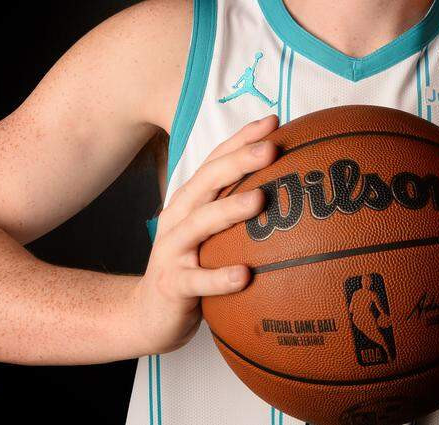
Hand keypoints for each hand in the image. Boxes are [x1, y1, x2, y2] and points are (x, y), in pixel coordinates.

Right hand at [131, 114, 279, 354]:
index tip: (274, 121)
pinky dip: (219, 277)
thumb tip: (291, 192)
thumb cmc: (192, 268)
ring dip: (229, 209)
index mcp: (191, 201)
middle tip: (271, 148)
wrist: (147, 316)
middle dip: (238, 161)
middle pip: (207, 181)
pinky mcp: (171, 285)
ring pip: (200, 224)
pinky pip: (196, 281)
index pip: (216, 161)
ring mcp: (172, 250)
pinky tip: (245, 275)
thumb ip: (239, 212)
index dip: (241, 139)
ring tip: (260, 199)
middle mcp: (178, 218)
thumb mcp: (212, 236)